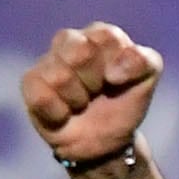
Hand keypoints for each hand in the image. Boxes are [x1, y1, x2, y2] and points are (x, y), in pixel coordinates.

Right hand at [23, 22, 161, 163]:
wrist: (106, 143)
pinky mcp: (30, 84)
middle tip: (96, 92)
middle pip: (79, 52)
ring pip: (60, 76)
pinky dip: (58, 113)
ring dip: (77, 100)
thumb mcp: (147, 79)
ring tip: (80, 104)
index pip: (107, 37)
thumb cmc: (122, 104)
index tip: (118, 82)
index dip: (117, 66)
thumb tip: (112, 71)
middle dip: (94, 81)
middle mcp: (71, 42)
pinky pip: (41, 96)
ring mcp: (48, 62)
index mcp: (100, 35)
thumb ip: (143, 62)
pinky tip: (64, 115)